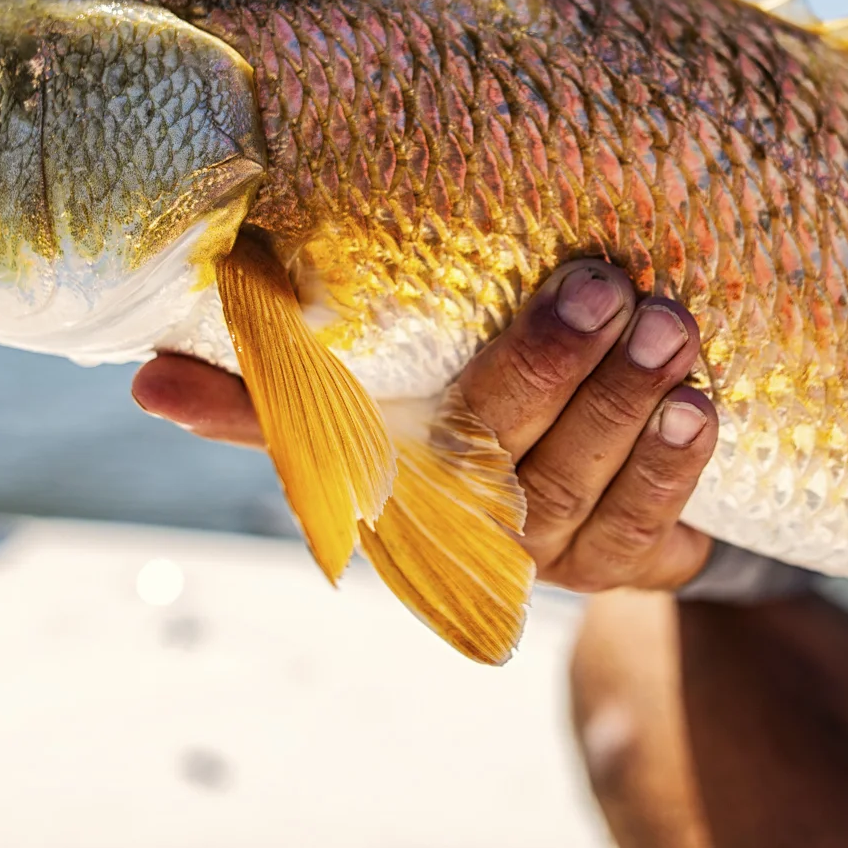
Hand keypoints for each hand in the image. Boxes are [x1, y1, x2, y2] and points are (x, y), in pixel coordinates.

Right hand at [132, 257, 717, 589]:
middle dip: (541, 365)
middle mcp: (439, 515)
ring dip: (622, 404)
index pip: (295, 428)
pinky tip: (698, 403)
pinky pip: (639, 527)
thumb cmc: (499, 400)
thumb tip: (149, 368)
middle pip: (476, 447)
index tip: (160, 374)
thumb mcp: (420, 366)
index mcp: (376, 458)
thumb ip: (325, 347)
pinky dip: (670, 465)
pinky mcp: (610, 567)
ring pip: (567, 484)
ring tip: (667, 324)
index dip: (232, 406)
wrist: (627, 491)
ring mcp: (526, 551)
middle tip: (599, 280)